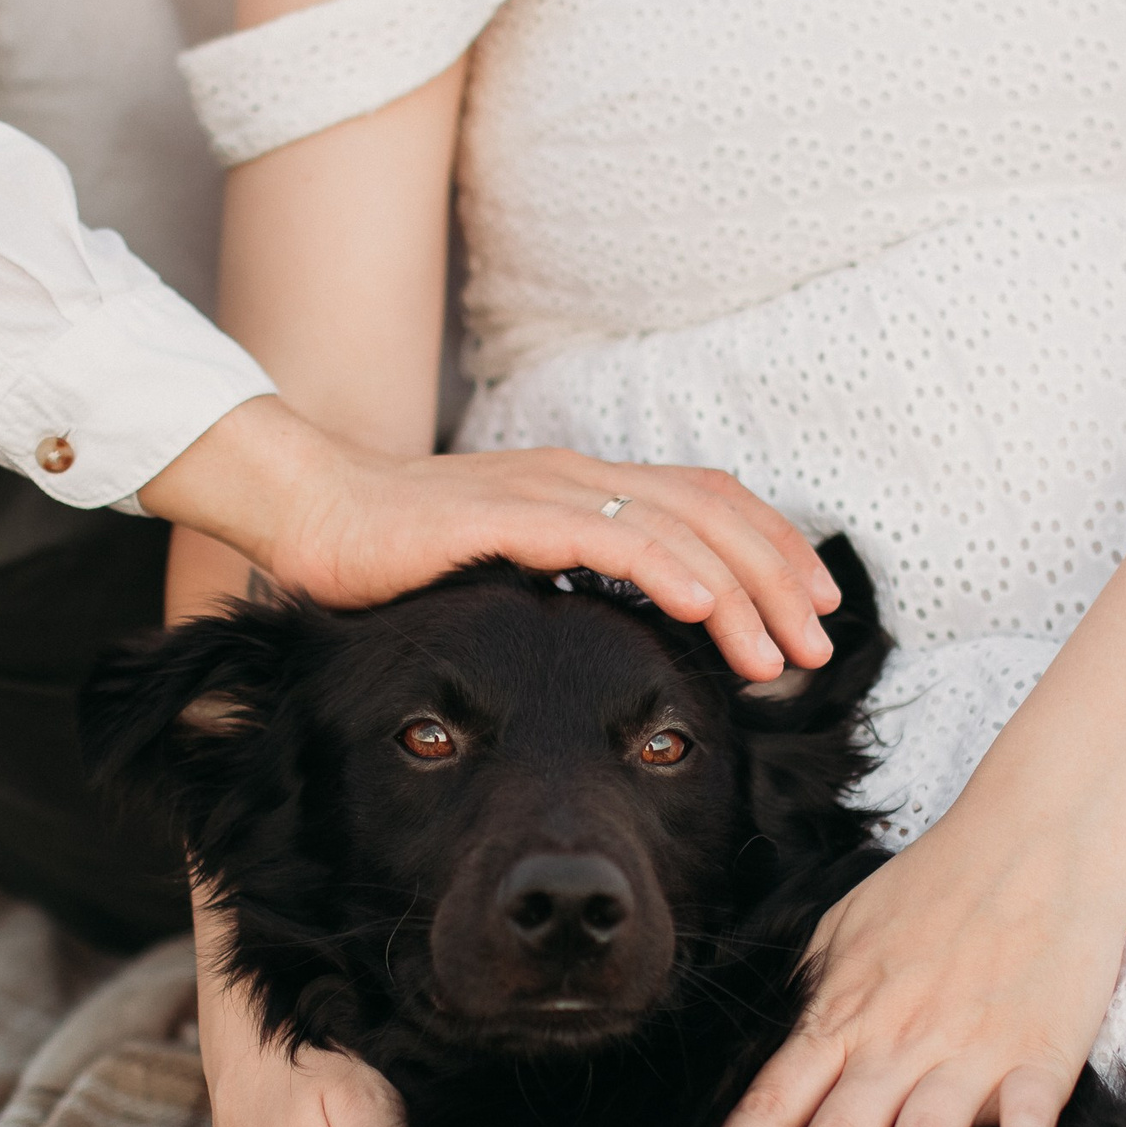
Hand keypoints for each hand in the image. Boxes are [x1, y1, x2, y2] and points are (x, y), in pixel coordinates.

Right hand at [140, 396, 837, 682]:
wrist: (308, 515)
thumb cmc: (402, 555)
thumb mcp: (508, 570)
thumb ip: (569, 587)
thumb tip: (637, 631)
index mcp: (584, 486)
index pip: (706, 503)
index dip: (772, 548)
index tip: (814, 610)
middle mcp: (575, 477)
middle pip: (709, 514)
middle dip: (775, 579)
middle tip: (817, 645)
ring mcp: (539, 492)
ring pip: (669, 529)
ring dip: (734, 589)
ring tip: (774, 649)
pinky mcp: (497, 517)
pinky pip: (596, 537)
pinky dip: (659, 568)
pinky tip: (698, 605)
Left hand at [695, 803, 1125, 1126]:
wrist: (1036, 835)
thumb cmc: (939, 883)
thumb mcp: (848, 925)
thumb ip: (812, 989)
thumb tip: (773, 1041)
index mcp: (848, 1009)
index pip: (779, 1093)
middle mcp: (900, 1034)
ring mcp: (972, 1043)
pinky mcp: (1042, 1046)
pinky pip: (1031, 1108)